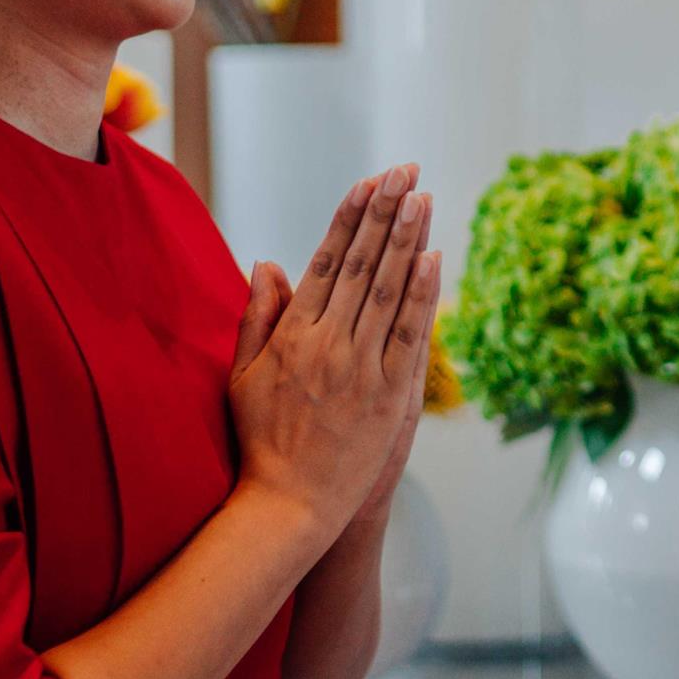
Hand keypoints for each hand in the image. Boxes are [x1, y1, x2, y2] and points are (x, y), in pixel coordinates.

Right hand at [229, 166, 436, 548]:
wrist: (288, 507)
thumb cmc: (262, 442)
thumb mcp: (243, 377)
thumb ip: (257, 318)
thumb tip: (266, 262)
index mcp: (292, 337)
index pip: (325, 262)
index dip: (347, 219)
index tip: (365, 182)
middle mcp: (328, 345)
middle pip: (362, 265)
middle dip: (384, 213)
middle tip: (404, 170)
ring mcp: (361, 370)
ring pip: (389, 291)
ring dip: (407, 240)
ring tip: (422, 197)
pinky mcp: (390, 397)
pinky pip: (410, 336)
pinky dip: (423, 295)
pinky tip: (434, 258)